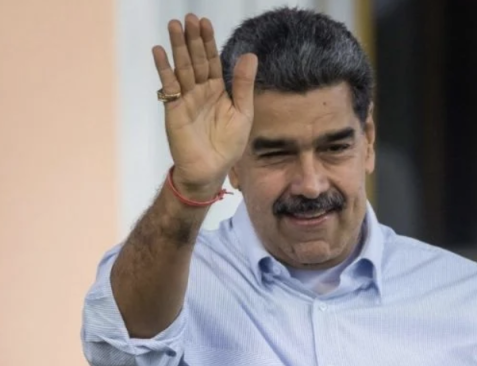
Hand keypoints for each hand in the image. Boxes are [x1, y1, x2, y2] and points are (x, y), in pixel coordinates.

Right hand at [152, 14, 257, 197]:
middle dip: (192, 39)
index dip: (208, 42)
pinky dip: (163, 69)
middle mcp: (200, 91)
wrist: (211, 169)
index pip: (212, 60)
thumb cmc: (228, 145)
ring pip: (182, 68)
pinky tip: (159, 52)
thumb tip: (251, 55)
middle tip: (188, 18)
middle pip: (195, 59)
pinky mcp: (174, 109)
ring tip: (174, 26)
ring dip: (177, 47)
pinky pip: (168, 86)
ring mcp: (186, 99)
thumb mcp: (242, 113)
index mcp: (218, 90)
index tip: (205, 23)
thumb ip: (243, 84)